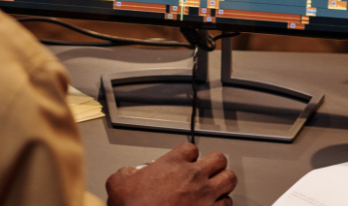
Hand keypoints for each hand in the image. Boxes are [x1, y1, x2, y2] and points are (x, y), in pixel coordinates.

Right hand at [106, 143, 235, 205]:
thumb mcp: (118, 183)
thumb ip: (126, 173)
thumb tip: (128, 173)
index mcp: (172, 164)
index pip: (191, 148)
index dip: (189, 154)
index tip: (186, 160)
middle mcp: (193, 176)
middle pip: (218, 158)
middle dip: (214, 163)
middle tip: (208, 168)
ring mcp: (205, 195)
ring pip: (229, 179)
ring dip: (223, 181)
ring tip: (217, 184)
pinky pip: (228, 203)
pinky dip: (223, 204)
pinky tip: (215, 205)